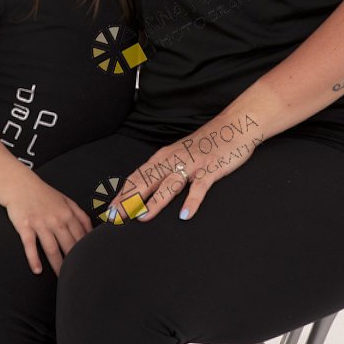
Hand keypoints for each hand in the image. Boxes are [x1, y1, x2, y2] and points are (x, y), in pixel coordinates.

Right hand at [5, 175, 91, 276]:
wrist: (20, 185)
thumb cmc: (44, 195)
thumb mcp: (66, 201)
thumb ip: (80, 215)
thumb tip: (92, 232)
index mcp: (68, 213)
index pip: (81, 236)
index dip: (85, 251)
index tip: (88, 263)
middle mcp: (56, 218)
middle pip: (68, 245)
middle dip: (73, 262)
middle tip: (77, 276)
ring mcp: (40, 223)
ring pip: (52, 248)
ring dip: (57, 265)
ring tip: (61, 278)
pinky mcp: (25, 226)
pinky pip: (30, 245)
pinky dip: (34, 259)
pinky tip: (37, 270)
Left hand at [107, 111, 263, 224]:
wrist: (234, 125)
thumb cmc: (205, 144)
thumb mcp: (179, 154)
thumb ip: (164, 170)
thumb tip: (145, 190)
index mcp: (164, 156)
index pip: (137, 177)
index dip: (122, 194)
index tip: (109, 212)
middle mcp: (174, 159)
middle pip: (147, 181)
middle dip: (130, 200)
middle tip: (116, 218)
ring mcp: (193, 164)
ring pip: (170, 184)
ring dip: (156, 200)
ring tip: (143, 217)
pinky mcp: (211, 169)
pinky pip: (200, 187)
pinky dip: (192, 201)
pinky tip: (185, 215)